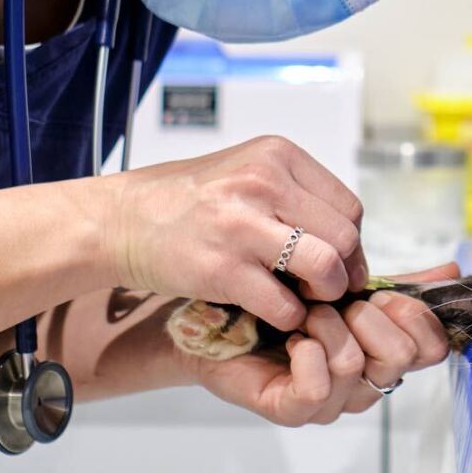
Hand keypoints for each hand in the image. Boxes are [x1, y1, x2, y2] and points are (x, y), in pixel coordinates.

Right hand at [102, 136, 364, 333]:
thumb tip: (346, 238)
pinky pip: (283, 304)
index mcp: (276, 155)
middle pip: (344, 236)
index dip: (350, 242)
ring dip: (325, 293)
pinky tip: (273, 311)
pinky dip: (288, 317)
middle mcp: (263, 182)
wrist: (120, 220)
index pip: (347, 206)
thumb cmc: (187, 201)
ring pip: (325, 266)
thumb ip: (293, 195)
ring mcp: (242, 225)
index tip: (338, 261)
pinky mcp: (222, 268)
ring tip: (308, 300)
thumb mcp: (246, 173)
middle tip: (326, 287)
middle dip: (343, 270)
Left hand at [188, 263, 456, 425]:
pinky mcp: (291, 409)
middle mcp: (363, 382)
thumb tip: (454, 268)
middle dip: (373, 315)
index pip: (431, 346)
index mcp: (383, 352)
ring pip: (357, 365)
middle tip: (340, 300)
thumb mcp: (344, 285)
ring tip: (303, 312)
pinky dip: (307, 355)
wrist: (212, 318)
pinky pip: (317, 389)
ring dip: (329, 326)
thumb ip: (397, 282)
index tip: (383, 290)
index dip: (416, 314)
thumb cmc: (279, 302)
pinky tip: (292, 337)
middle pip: (403, 357)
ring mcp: (330, 400)